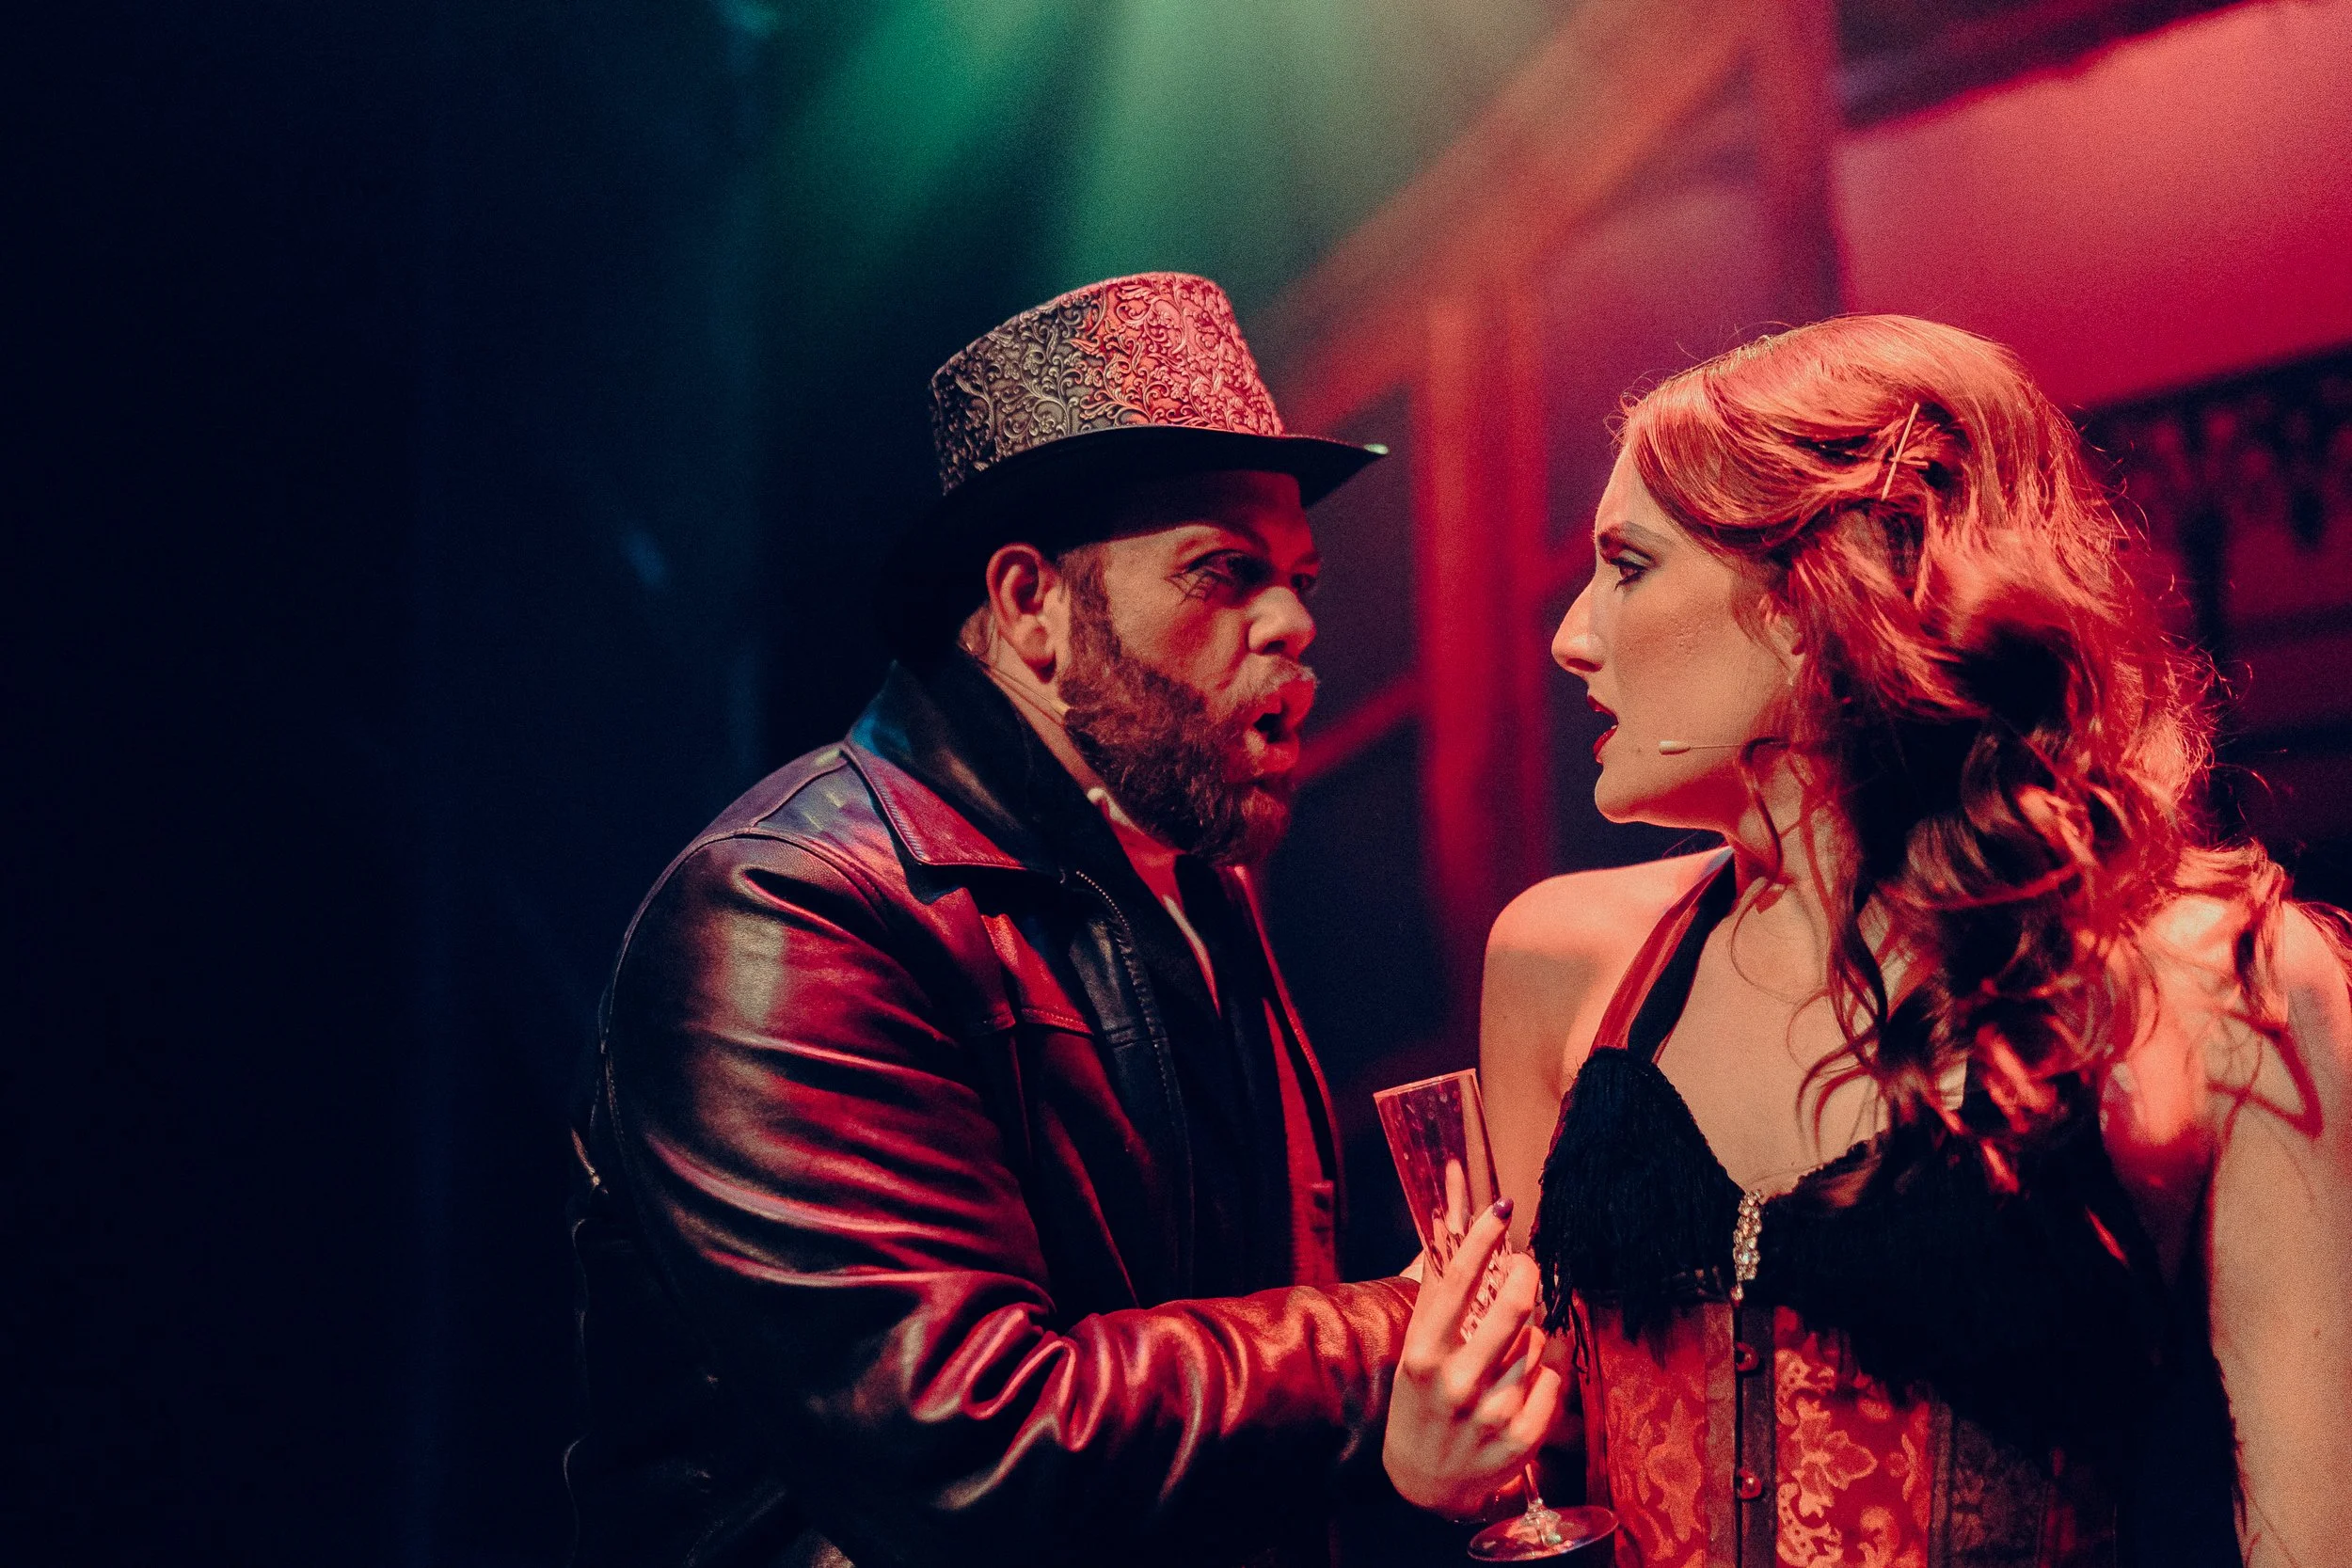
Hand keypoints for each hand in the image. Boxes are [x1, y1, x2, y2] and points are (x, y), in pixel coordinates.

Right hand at [1381, 1198, 1563, 1518]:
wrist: (1424, 1482)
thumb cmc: (1421, 1400)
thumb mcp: (1416, 1350)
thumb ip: (1437, 1293)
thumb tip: (1447, 1223)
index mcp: (1423, 1356)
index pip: (1456, 1283)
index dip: (1483, 1239)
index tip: (1502, 1208)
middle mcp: (1456, 1384)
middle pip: (1512, 1309)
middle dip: (1527, 1277)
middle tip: (1528, 1266)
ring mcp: (1492, 1414)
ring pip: (1537, 1343)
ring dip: (1532, 1334)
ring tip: (1511, 1348)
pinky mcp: (1522, 1439)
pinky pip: (1553, 1378)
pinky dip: (1544, 1372)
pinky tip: (1523, 1382)